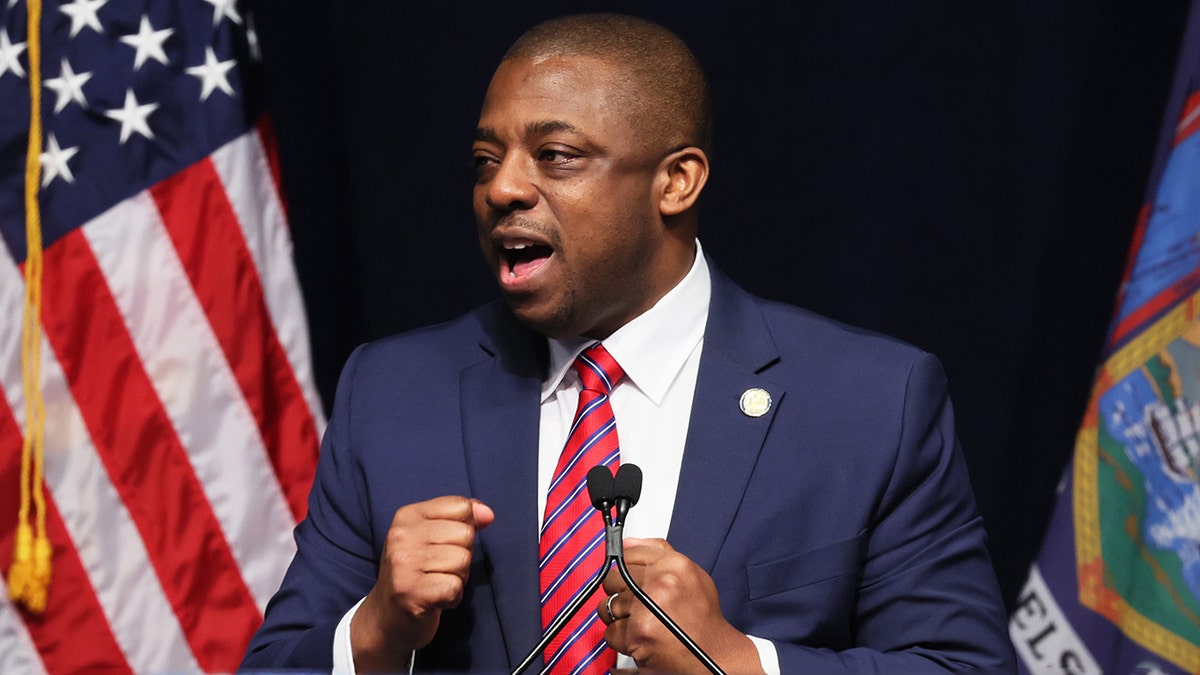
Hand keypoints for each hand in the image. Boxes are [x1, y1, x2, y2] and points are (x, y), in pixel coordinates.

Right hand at [351, 496, 493, 671]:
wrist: (387, 618)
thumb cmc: (418, 572)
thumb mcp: (434, 537)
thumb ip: (463, 519)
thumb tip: (488, 514)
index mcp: (407, 516)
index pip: (461, 507)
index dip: (464, 529)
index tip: (444, 545)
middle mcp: (401, 536)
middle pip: (465, 534)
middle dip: (462, 556)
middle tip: (439, 569)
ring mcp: (403, 564)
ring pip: (463, 561)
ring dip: (458, 578)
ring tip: (436, 583)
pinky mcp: (410, 592)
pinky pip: (455, 587)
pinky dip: (453, 597)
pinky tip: (435, 599)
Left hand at [600, 538, 763, 674]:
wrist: (713, 653)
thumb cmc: (702, 616)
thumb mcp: (690, 573)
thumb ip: (658, 552)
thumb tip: (627, 543)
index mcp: (673, 565)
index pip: (628, 554)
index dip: (626, 569)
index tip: (628, 579)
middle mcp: (660, 583)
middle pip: (613, 579)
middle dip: (619, 592)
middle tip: (635, 604)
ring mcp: (646, 609)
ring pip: (608, 606)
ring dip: (618, 617)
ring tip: (638, 622)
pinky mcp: (637, 634)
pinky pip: (610, 632)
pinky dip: (620, 638)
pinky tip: (639, 637)